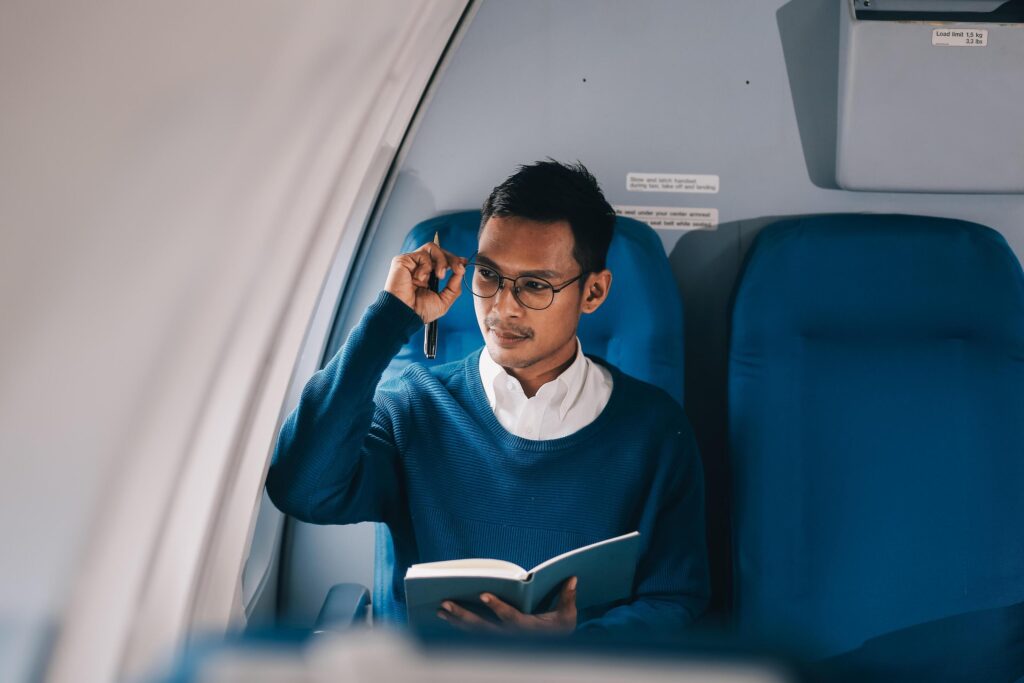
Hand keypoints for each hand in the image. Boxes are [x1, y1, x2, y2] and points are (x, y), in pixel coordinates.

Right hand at [384, 242, 466, 322]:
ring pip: (432, 248)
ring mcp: (412, 262)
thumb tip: (461, 270)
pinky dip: (426, 267)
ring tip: (440, 276)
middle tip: (458, 269)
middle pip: (440, 251)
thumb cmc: (420, 311)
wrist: (405, 314)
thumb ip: (454, 285)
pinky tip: (420, 279)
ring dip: (441, 261)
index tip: (464, 262)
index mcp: (430, 275)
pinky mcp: (403, 260)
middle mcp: (421, 267)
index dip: (454, 259)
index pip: (443, 260)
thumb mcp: (444, 300)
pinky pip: (422, 254)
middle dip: (452, 259)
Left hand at [437, 577, 577, 634]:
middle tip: (445, 603)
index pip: (509, 618)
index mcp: (527, 630)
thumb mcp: (567, 618)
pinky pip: (473, 637)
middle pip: (482, 629)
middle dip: (463, 615)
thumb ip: (567, 598)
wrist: (554, 659)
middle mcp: (510, 639)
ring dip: (456, 621)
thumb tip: (572, 578)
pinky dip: (459, 627)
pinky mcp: (494, 645)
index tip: (483, 594)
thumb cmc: (559, 633)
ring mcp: (500, 644)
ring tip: (441, 609)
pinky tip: (447, 618)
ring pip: (474, 634)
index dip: (497, 607)